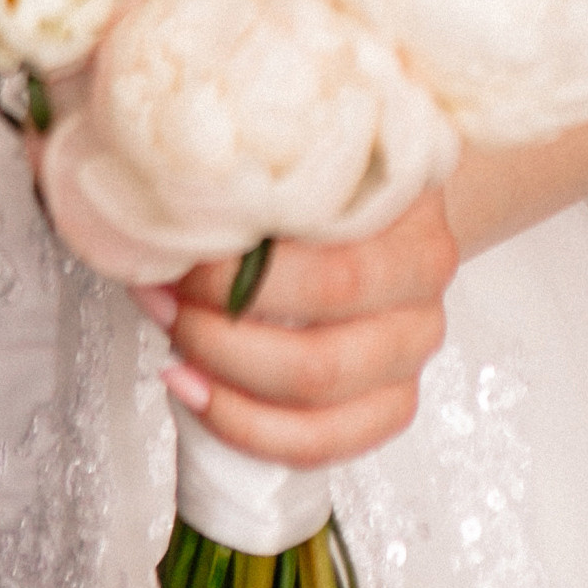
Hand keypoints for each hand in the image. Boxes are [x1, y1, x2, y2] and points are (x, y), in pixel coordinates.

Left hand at [134, 189, 458, 468]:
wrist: (367, 205)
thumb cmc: (314, 178)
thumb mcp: (288, 146)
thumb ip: (244, 163)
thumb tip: (165, 203)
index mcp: (406, 206)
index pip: (324, 261)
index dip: (239, 275)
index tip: (179, 260)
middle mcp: (422, 279)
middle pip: (321, 338)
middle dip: (221, 332)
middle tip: (167, 301)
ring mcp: (412, 347)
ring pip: (318, 395)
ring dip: (226, 377)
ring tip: (174, 341)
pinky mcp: (393, 401)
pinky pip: (322, 442)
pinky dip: (247, 426)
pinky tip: (196, 391)